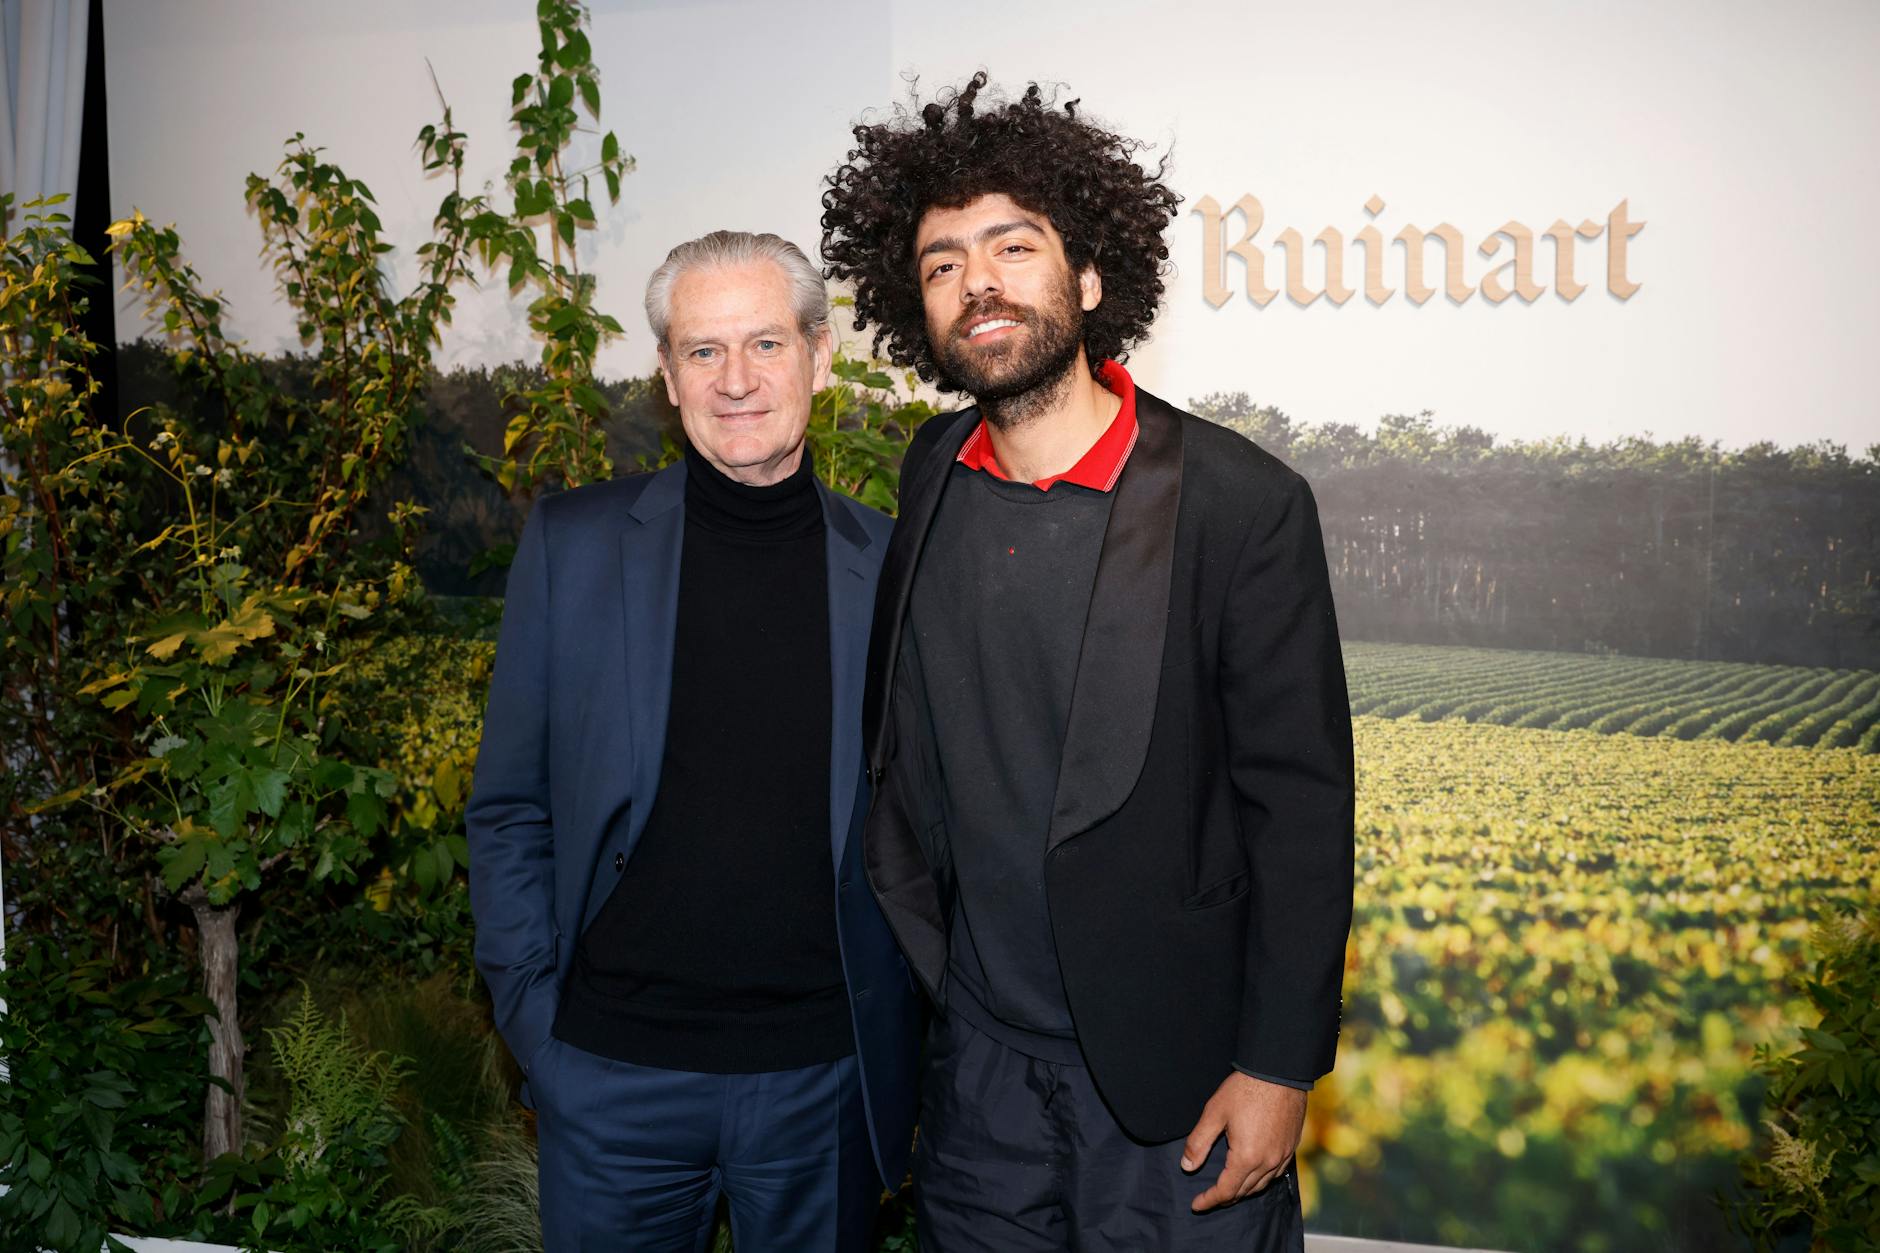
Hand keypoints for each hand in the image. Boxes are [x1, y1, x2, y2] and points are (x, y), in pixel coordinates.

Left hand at [1179, 1071, 1306, 1212]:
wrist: (1279, 1072)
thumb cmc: (1244, 1090)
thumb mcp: (1214, 1113)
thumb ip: (1199, 1143)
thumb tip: (1187, 1167)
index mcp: (1247, 1157)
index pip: (1226, 1190)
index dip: (1210, 1200)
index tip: (1196, 1205)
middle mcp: (1268, 1162)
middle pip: (1244, 1191)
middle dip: (1225, 1198)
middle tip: (1209, 1198)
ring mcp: (1282, 1155)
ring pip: (1261, 1185)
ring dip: (1243, 1191)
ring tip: (1228, 1190)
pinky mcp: (1291, 1146)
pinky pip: (1275, 1173)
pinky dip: (1261, 1180)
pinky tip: (1253, 1174)